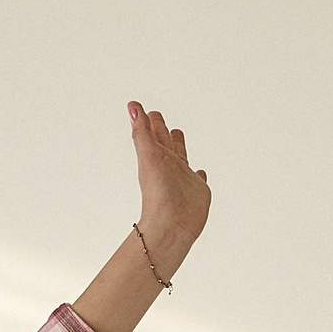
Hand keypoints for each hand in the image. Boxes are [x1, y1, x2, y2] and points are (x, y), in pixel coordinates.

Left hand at [128, 103, 211, 274]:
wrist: (172, 225)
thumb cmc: (159, 194)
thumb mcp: (149, 156)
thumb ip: (142, 132)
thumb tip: (132, 107)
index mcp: (156, 157)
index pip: (151, 133)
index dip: (147, 120)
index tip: (140, 108)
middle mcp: (168, 166)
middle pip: (164, 142)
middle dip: (161, 129)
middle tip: (156, 116)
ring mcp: (182, 179)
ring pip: (180, 157)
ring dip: (179, 146)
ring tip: (177, 135)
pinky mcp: (197, 191)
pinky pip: (197, 179)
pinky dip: (198, 174)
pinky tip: (200, 173)